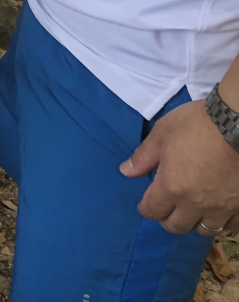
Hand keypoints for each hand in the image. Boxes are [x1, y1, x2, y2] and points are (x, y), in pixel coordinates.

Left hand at [121, 100, 238, 234]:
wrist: (238, 124)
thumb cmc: (195, 125)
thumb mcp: (162, 134)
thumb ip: (143, 157)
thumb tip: (126, 172)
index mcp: (172, 188)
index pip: (152, 211)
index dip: (146, 208)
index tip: (146, 202)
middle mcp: (196, 204)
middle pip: (177, 227)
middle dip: (168, 219)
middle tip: (168, 207)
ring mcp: (223, 208)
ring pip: (205, 230)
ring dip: (195, 222)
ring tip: (193, 209)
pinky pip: (231, 226)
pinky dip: (222, 221)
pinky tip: (219, 209)